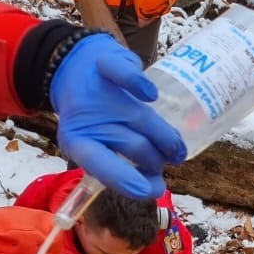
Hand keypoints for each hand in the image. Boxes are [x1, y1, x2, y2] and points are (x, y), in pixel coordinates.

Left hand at [50, 36, 186, 198]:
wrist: (76, 67)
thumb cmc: (94, 115)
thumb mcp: (97, 142)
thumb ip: (121, 164)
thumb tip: (155, 190)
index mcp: (78, 142)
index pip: (100, 165)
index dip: (126, 180)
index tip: (152, 192)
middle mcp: (88, 119)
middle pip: (132, 144)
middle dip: (154, 161)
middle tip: (166, 165)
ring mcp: (99, 91)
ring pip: (139, 117)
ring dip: (163, 136)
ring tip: (176, 151)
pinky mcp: (107, 62)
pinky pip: (125, 75)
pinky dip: (138, 83)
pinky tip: (152, 96)